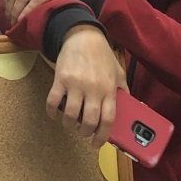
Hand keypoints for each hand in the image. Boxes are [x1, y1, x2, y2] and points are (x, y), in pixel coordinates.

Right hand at [48, 27, 124, 147]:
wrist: (83, 36)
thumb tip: (128, 107)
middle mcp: (93, 89)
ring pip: (69, 114)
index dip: (102, 135)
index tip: (97, 143)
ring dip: (68, 124)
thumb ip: (123, 90)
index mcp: (109, 89)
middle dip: (85, 132)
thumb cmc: (102, 55)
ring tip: (70, 123)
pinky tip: (54, 114)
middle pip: (88, 120)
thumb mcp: (118, 72)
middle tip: (83, 133)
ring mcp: (76, 84)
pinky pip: (53, 101)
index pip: (108, 119)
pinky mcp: (60, 79)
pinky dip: (52, 112)